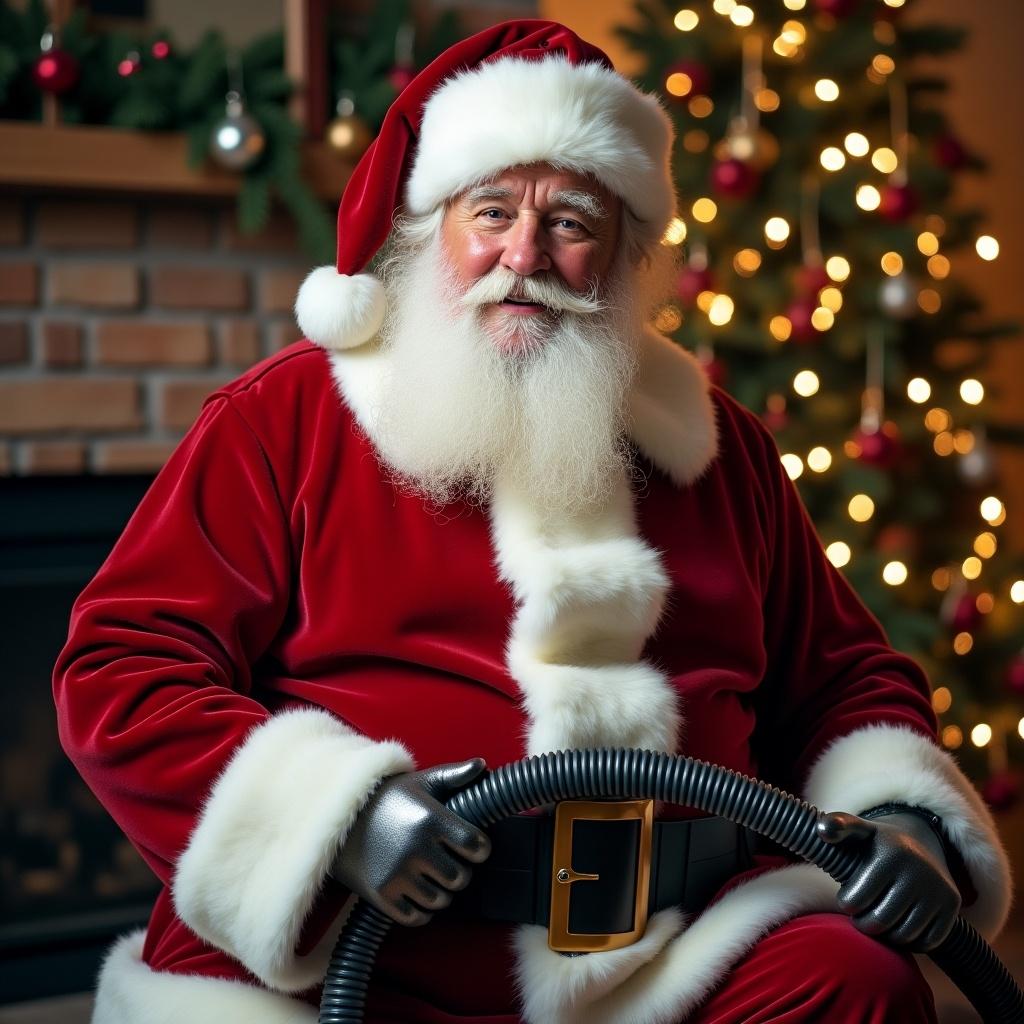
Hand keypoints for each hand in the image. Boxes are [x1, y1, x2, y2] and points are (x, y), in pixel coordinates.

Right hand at [331, 759, 490, 925]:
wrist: (338, 816)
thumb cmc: (387, 797)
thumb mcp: (421, 781)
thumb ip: (454, 775)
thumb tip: (483, 766)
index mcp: (430, 819)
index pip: (476, 846)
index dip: (478, 848)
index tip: (470, 846)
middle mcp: (416, 848)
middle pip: (461, 878)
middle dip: (458, 871)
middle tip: (447, 861)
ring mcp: (397, 874)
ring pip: (440, 900)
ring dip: (440, 892)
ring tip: (430, 876)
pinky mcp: (381, 895)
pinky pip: (416, 917)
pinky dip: (420, 910)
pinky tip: (416, 893)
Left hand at [817, 810, 960, 951]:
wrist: (918, 844)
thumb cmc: (876, 845)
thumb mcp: (857, 830)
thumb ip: (837, 826)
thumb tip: (823, 829)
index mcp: (890, 852)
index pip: (856, 899)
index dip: (847, 904)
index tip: (848, 899)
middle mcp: (918, 870)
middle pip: (880, 921)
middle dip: (864, 923)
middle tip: (861, 917)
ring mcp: (938, 888)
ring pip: (904, 935)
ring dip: (887, 936)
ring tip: (878, 922)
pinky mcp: (952, 905)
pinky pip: (928, 941)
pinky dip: (911, 942)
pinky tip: (900, 927)